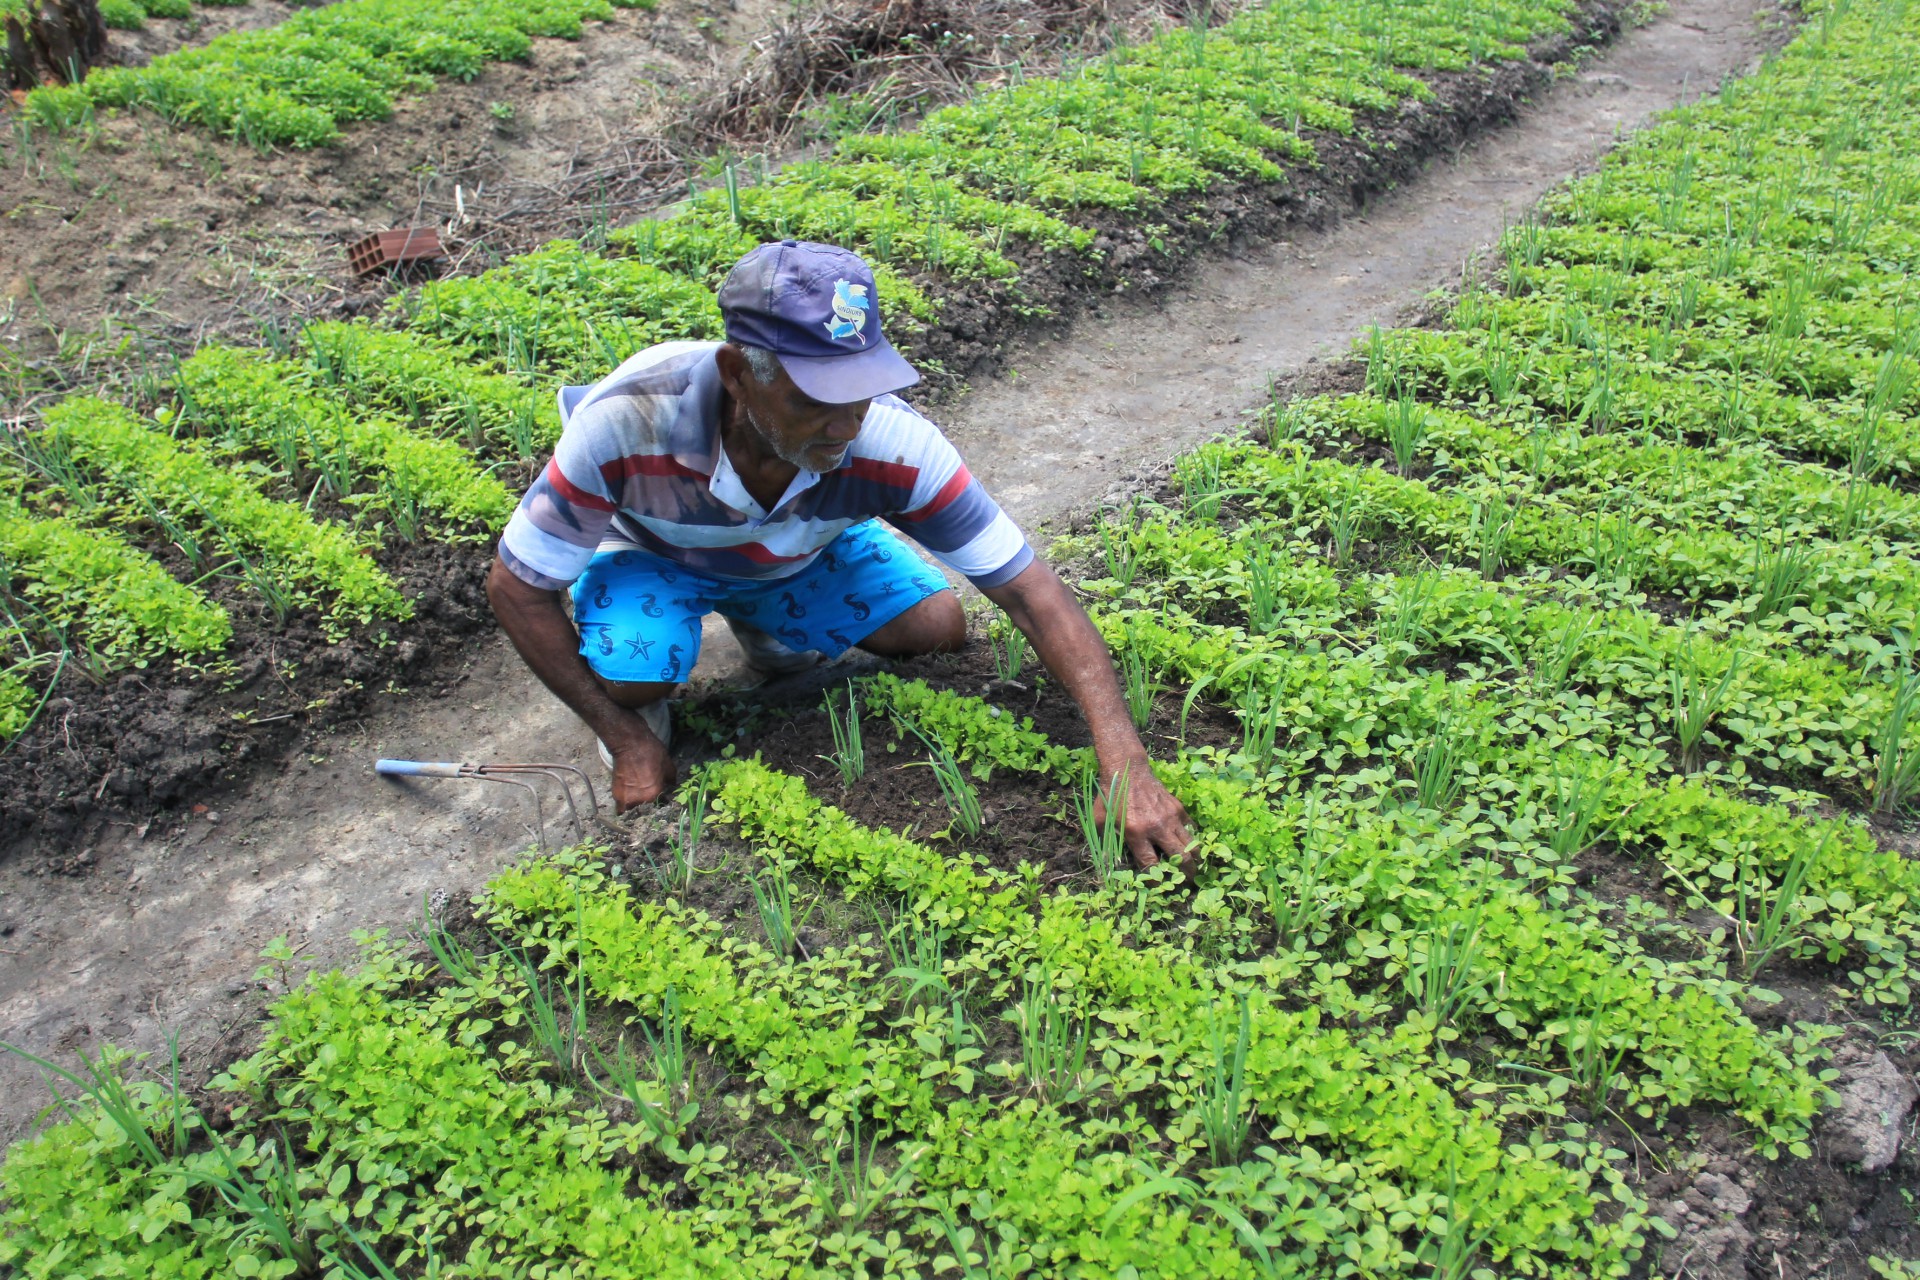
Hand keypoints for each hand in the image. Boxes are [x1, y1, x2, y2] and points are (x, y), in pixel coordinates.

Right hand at [607, 719, 675, 811]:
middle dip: (646, 807)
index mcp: (655, 794)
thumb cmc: (652, 753)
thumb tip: (672, 785)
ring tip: (635, 799)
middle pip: (645, 810)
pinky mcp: (616, 795)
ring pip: (632, 809)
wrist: (630, 744)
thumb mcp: (668, 765)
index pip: (660, 806)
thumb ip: (671, 779)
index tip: (658, 799)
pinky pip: (621, 806)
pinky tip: (626, 800)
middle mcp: (641, 800)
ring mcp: (627, 799)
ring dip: (634, 807)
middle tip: (645, 799)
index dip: (660, 803)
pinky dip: (623, 805)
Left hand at [1100, 758, 1193, 876]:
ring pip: (1191, 844)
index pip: (1151, 865)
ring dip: (1194, 858)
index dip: (1155, 879)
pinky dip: (1191, 838)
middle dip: (1186, 874)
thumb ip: (1105, 843)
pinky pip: (1190, 828)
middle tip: (1187, 881)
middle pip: (1180, 858)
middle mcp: (1157, 827)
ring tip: (1193, 866)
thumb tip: (1109, 865)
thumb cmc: (1110, 796)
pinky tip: (1187, 844)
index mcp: (1136, 833)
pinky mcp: (1178, 807)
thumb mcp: (1100, 820)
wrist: (1127, 769)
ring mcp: (1170, 817)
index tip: (1157, 885)